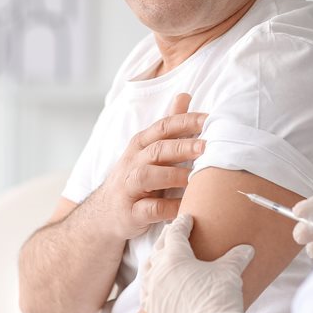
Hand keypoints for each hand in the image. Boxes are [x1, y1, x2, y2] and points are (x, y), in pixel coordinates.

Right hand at [91, 93, 206, 240]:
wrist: (101, 216)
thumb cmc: (133, 179)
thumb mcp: (147, 150)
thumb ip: (167, 126)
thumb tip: (184, 96)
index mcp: (141, 145)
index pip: (163, 127)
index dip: (186, 121)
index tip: (211, 120)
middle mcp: (133, 162)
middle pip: (157, 149)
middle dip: (182, 147)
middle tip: (207, 147)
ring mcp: (129, 188)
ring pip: (148, 176)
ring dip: (173, 176)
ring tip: (195, 178)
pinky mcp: (130, 213)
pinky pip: (149, 209)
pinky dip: (167, 208)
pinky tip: (185, 207)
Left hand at [141, 214, 256, 312]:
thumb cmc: (219, 298)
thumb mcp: (230, 272)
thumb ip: (237, 256)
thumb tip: (248, 249)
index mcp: (174, 256)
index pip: (176, 233)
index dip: (183, 224)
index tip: (187, 219)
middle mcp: (158, 270)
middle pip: (159, 247)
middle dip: (167, 238)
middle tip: (174, 232)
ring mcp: (152, 290)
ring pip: (149, 267)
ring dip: (156, 258)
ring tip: (162, 255)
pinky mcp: (151, 308)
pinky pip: (145, 289)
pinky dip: (150, 281)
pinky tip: (155, 281)